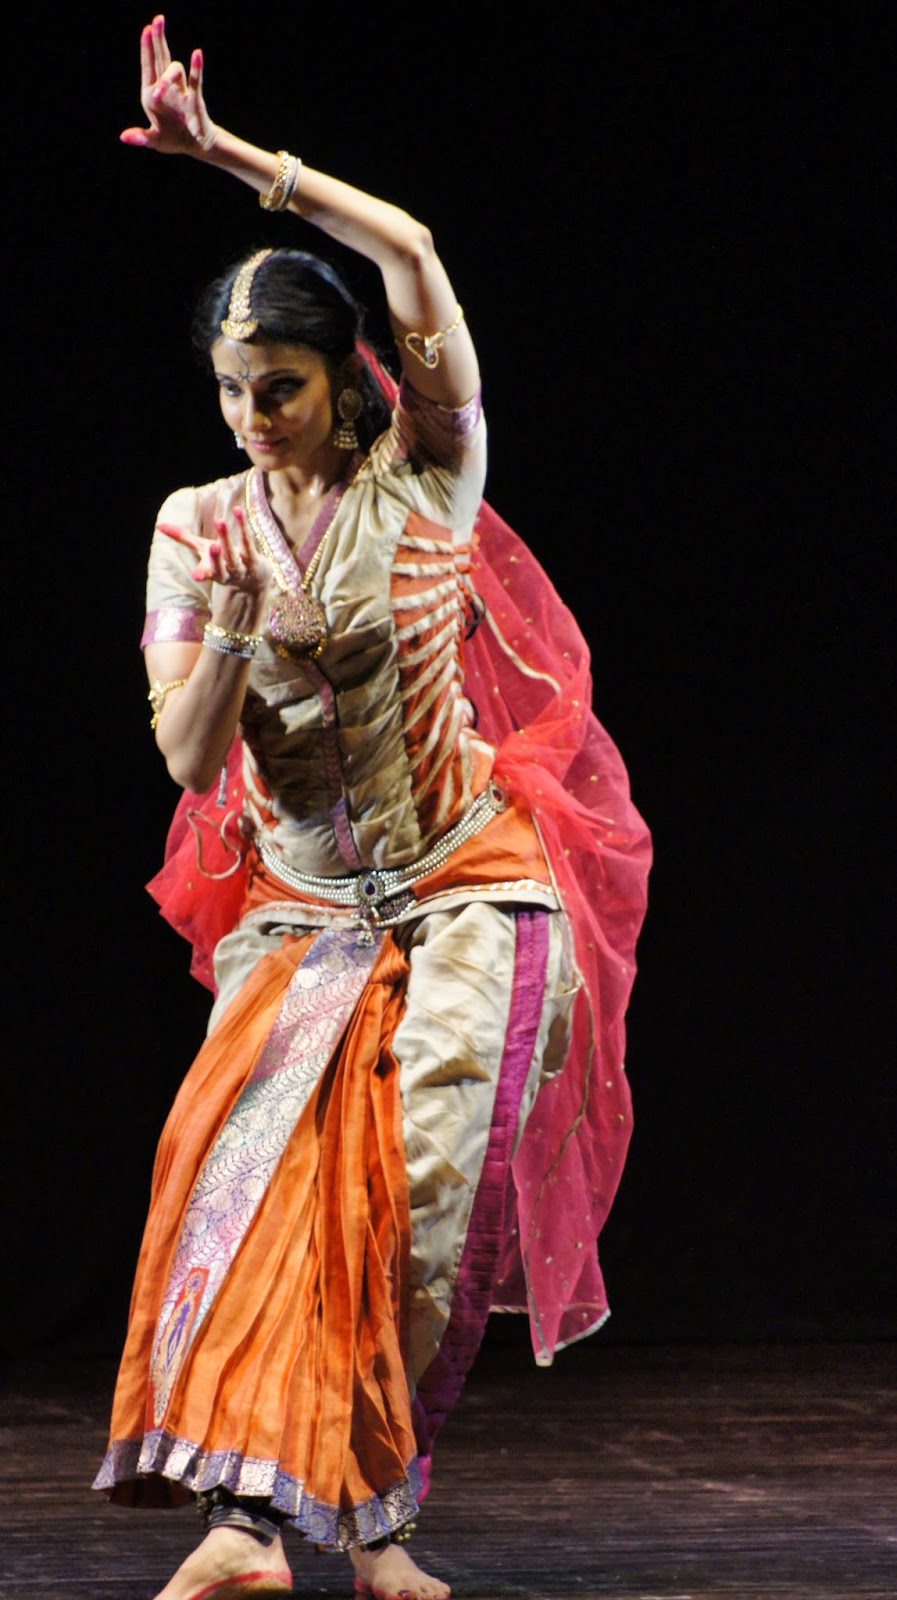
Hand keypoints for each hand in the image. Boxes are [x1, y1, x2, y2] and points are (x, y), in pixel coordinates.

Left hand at [121, 15, 215, 154]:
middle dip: (159, 39)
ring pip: (174, 71)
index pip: (148, 66)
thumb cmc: (172, 139)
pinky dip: (196, 67)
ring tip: (157, 94)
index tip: (147, 29)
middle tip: (158, 19)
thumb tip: (124, 137)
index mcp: (150, 94)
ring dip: (166, 78)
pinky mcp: (194, 99)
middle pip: (161, 57)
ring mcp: (180, 91)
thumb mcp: (153, 140)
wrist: (194, 146)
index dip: (147, 47)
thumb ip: (140, 137)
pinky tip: (196, 53)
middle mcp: (165, 88)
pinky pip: (195, 80)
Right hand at [157, 507, 271, 593]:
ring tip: (219, 521)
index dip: (202, 574)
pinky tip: (237, 511)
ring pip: (234, 555)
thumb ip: (183, 538)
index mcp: (213, 573)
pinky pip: (248, 542)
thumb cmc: (223, 561)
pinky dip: (243, 526)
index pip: (206, 574)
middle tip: (213, 546)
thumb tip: (159, 525)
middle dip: (216, 558)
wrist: (254, 577)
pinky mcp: (255, 558)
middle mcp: (228, 573)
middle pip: (221, 567)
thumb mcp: (202, 550)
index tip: (197, 576)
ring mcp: (242, 567)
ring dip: (227, 539)